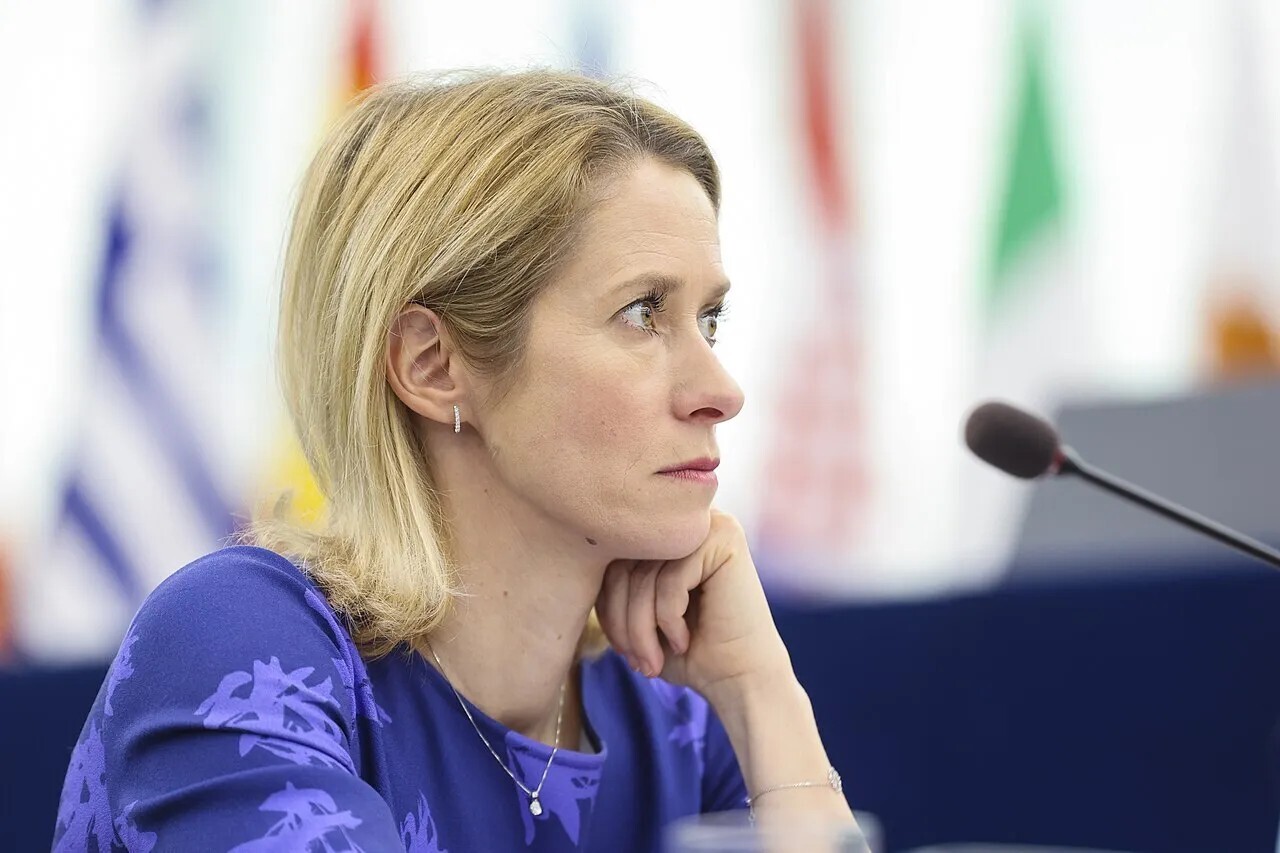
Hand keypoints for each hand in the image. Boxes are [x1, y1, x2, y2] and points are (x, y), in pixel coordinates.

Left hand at [594, 509, 791, 704]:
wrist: (740, 678)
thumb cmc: (688, 651)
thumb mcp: (638, 613)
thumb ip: (615, 583)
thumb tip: (573, 560)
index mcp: (665, 532)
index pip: (611, 557)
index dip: (607, 605)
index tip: (621, 649)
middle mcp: (687, 520)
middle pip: (626, 562)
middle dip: (623, 621)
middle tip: (638, 662)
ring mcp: (709, 524)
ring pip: (645, 574)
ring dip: (641, 629)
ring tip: (653, 661)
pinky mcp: (726, 540)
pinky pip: (670, 579)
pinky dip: (668, 620)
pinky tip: (684, 642)